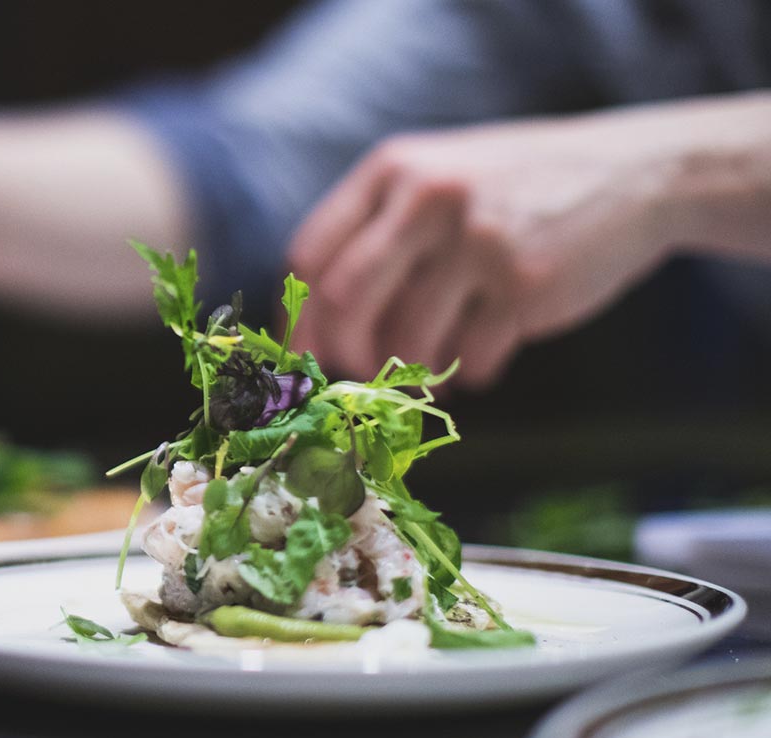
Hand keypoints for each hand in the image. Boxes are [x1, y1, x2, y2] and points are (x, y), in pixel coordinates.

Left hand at [287, 107, 698, 387]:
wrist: (635, 174)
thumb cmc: (514, 189)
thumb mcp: (437, 177)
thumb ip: (378, 229)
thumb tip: (312, 328)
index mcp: (393, 169)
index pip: (308, 254)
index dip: (296, 317)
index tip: (302, 355)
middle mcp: (428, 198)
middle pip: (342, 299)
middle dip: (341, 352)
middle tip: (356, 374)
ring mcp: (478, 240)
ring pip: (404, 339)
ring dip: (409, 370)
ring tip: (433, 365)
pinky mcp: (525, 285)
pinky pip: (467, 357)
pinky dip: (466, 373)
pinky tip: (481, 357)